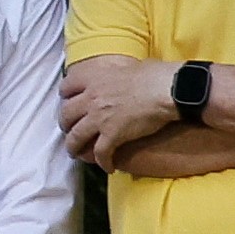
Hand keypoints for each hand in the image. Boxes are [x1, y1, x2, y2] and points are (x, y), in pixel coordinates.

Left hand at [59, 59, 179, 169]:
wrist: (169, 89)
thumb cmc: (155, 74)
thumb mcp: (127, 66)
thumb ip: (116, 72)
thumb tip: (121, 73)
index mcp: (94, 78)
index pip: (66, 87)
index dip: (66, 96)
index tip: (69, 102)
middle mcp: (91, 98)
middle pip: (65, 115)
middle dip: (65, 124)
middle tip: (70, 129)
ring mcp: (99, 118)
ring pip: (75, 137)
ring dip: (73, 147)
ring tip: (76, 153)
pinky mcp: (112, 135)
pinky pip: (100, 153)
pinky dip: (102, 162)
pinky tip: (108, 167)